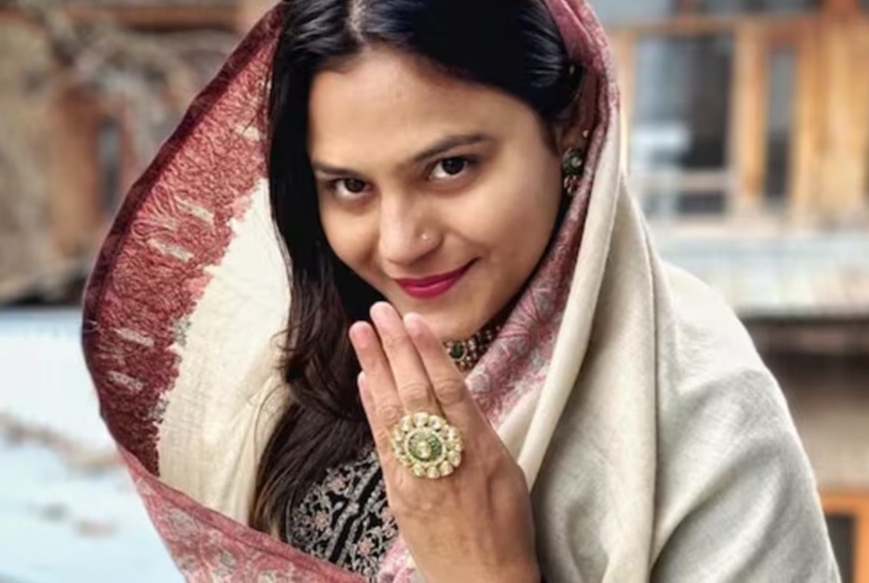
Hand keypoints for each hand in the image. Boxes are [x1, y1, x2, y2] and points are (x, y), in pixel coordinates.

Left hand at [350, 302, 540, 582]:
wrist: (482, 580)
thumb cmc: (505, 528)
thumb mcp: (508, 472)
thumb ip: (479, 433)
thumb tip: (455, 397)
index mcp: (480, 449)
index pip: (451, 388)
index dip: (430, 351)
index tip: (413, 319)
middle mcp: (447, 457)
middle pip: (416, 391)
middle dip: (394, 348)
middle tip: (378, 312)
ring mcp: (418, 474)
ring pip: (393, 411)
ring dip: (374, 367)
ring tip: (360, 333)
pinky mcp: (398, 492)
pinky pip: (383, 441)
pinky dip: (371, 407)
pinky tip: (363, 381)